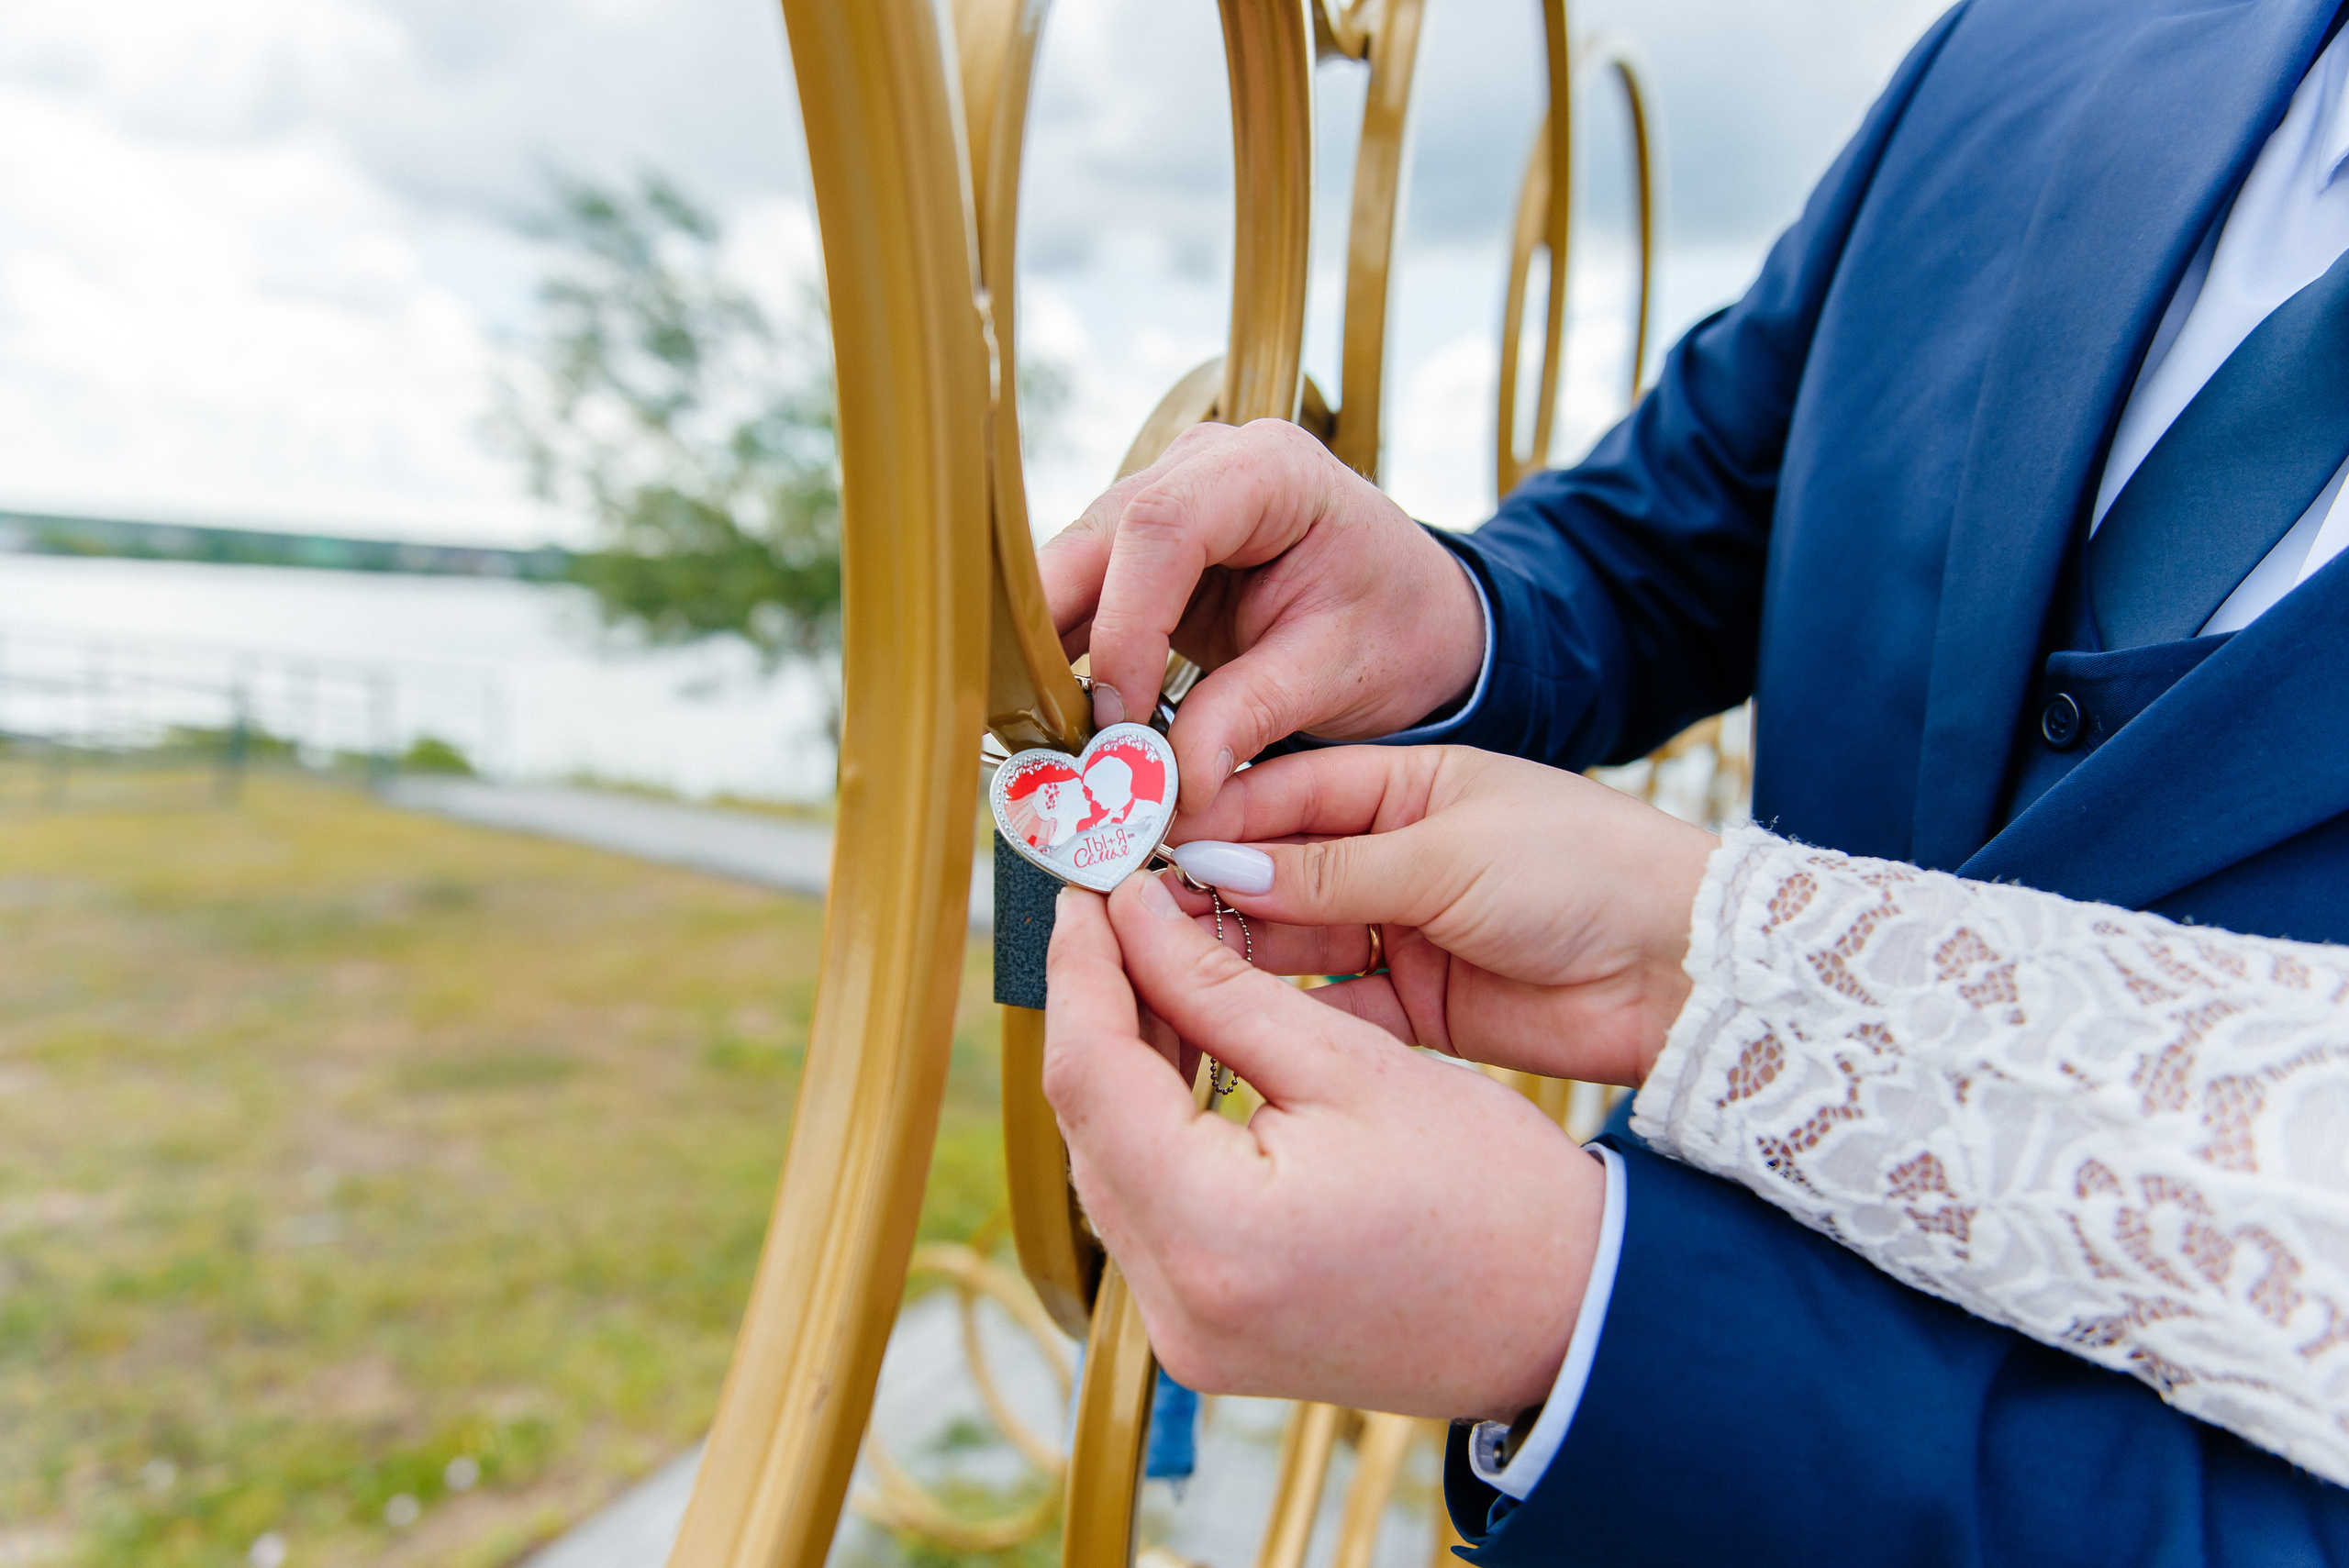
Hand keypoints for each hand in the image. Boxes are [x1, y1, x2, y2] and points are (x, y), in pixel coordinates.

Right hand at [1038, 419, 1483, 810]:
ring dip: (1050, 656)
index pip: (1163, 527)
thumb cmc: (1392, 627)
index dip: (1125, 625)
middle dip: (1060, 641)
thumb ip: (1250, 717)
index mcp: (1269, 470)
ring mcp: (1163, 500)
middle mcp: (1202, 466)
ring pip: (1070, 569)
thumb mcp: (1339, 673)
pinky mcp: (1140, 553)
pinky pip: (1080, 600)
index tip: (1121, 718)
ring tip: (1046, 741)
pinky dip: (1065, 661)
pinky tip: (1056, 722)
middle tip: (1048, 738)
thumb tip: (1171, 785)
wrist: (1411, 615)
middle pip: (1095, 540)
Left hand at [1044, 874, 1602, 1417]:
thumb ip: (1220, 987)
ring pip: (1108, 1167)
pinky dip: (1156, 1132)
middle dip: (1101, 1011)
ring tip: (1162, 971)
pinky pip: (1146, 1215)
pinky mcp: (1206, 1337)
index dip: (1079, 970)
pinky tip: (1189, 1058)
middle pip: (1087, 1125)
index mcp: (1213, 1233)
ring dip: (1126, 1069)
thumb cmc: (1494, 1197)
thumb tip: (1136, 916)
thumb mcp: (1352, 1062)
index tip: (1085, 894)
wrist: (1569, 1316)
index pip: (1089, 1076)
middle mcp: (1176, 1304)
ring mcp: (1185, 1334)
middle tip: (1127, 917)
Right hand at [1166, 746, 1718, 1086]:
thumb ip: (1330, 868)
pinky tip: (1229, 1029)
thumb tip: (1213, 864)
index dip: (1212, 820)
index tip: (1141, 845)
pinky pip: (1332, 1013)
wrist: (1686, 970)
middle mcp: (1393, 856)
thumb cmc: (1584, 870)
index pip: (1282, 794)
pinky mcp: (1420, 1008)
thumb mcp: (1448, 853)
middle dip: (1208, 895)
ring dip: (1234, 957)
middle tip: (1131, 921)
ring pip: (1293, 943)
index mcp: (1403, 785)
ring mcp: (1403, 932)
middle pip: (1275, 873)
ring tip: (1161, 971)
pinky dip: (1286, 1022)